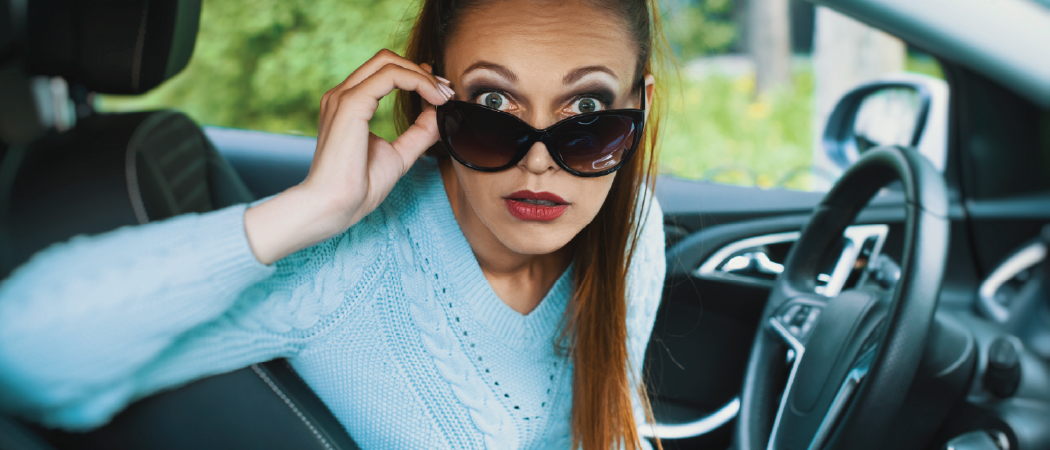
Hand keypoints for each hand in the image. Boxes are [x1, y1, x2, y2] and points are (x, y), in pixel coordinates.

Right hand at [244, 49, 453, 264]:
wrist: (334, 206)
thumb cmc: (358, 187)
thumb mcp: (399, 154)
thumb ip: (419, 132)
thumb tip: (440, 113)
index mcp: (348, 105)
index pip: (383, 72)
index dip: (416, 76)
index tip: (441, 93)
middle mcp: (342, 95)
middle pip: (386, 59)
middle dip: (422, 71)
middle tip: (447, 91)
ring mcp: (344, 97)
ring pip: (389, 62)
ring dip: (423, 76)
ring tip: (444, 96)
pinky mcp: (351, 104)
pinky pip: (391, 76)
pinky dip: (418, 82)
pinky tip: (435, 99)